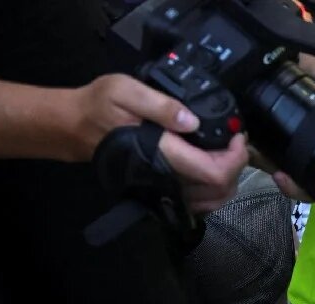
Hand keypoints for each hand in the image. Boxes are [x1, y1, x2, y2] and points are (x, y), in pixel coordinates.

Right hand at [68, 74, 248, 212]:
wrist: (76, 128)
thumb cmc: (100, 105)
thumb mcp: (125, 90)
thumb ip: (160, 105)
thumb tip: (193, 121)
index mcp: (163, 154)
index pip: (214, 173)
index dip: (236, 157)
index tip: (238, 135)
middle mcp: (167, 178)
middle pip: (220, 190)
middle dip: (237, 166)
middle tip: (235, 141)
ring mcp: (164, 188)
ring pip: (212, 200)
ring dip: (229, 179)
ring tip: (228, 153)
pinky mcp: (161, 190)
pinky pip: (198, 202)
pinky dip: (214, 189)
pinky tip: (213, 167)